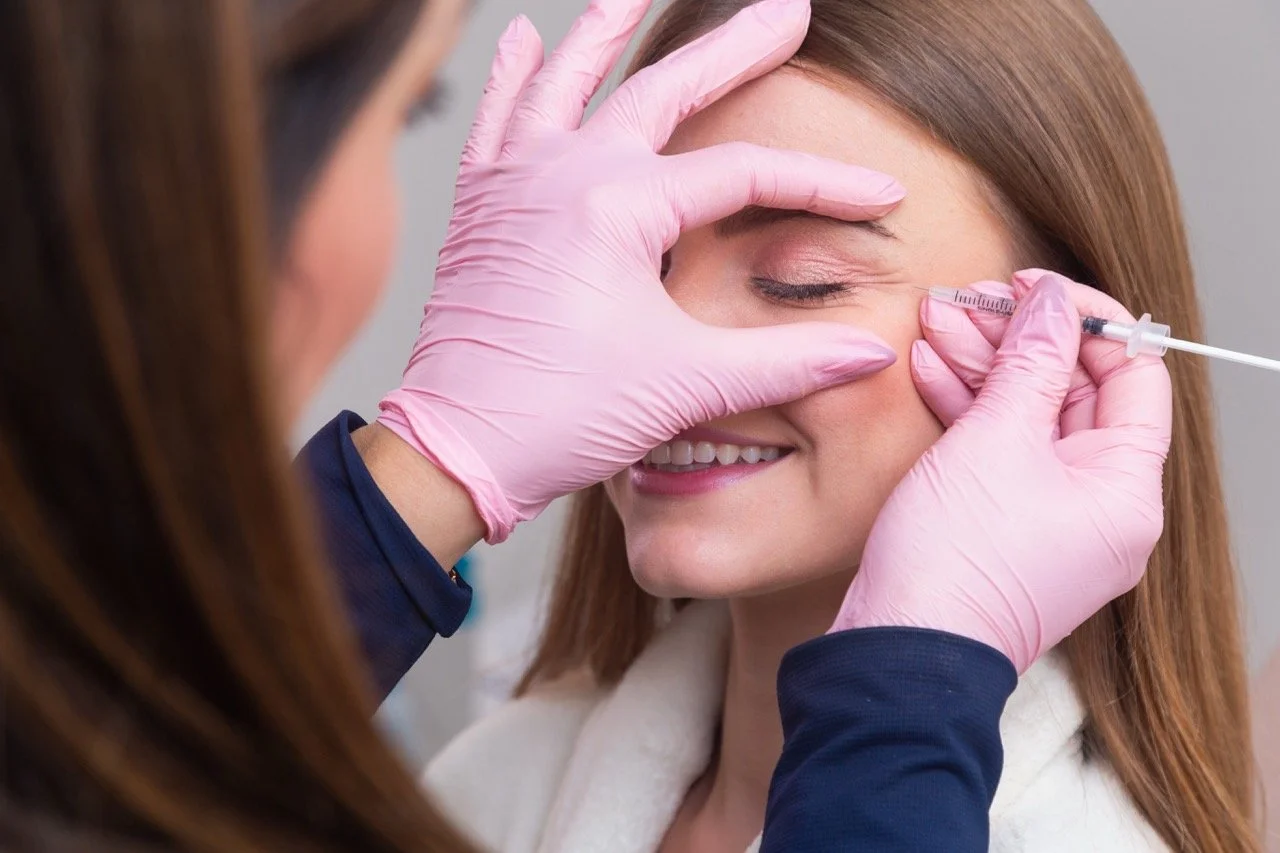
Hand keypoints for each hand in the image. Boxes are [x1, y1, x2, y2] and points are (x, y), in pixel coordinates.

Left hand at [378, 0, 903, 542]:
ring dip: (606, 32)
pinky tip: (518, 39)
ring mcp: (514, 185)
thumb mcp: (685, 384)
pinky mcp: (480, 209)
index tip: (879, 192)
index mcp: (619, 207)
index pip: (746, 174)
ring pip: (567, 83)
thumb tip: (870, 352)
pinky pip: (495, 122)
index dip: (821, 181)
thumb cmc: (559, 415)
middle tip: (785, 10)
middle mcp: (563, 174)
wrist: (456, 449)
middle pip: (664, 92)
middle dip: (732, 50)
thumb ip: (785, 361)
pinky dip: (510, 80)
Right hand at [832, 271, 1172, 672]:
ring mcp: (1048, 516)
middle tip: (972, 300)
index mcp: (1124, 489)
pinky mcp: (1001, 525)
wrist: (900, 651)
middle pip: (1073, 393)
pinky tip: (931, 368)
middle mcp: (1098, 505)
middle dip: (1020, 339)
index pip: (1132, 376)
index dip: (1087, 320)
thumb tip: (1053, 305)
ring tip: (939, 320)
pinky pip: (998, 451)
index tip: (1035, 287)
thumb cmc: (957, 562)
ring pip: (1027, 417)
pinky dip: (967, 408)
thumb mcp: (996, 440)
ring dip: (983, 365)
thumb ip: (1030, 363)